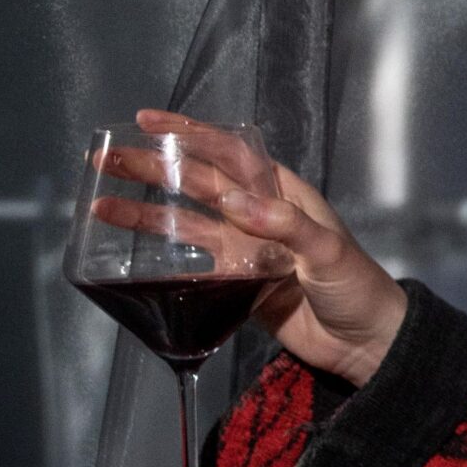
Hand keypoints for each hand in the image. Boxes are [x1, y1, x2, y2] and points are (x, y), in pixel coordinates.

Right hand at [126, 108, 410, 383]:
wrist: (365, 344)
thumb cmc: (357, 287)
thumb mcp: (327, 251)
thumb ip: (284, 225)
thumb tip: (231, 200)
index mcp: (285, 194)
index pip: (232, 153)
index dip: (192, 134)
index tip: (150, 121)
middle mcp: (259, 214)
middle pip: (198, 182)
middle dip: (155, 168)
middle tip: (107, 159)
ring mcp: (245, 248)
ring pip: (186, 221)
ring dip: (146, 212)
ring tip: (101, 203)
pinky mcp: (235, 282)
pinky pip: (191, 263)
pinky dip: (161, 257)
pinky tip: (126, 253)